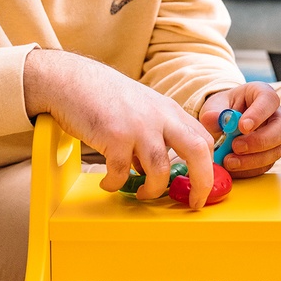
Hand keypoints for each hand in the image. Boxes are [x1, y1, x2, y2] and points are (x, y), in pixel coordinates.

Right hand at [23, 48, 215, 206]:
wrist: (71, 80)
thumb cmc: (104, 97)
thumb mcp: (142, 109)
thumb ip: (156, 134)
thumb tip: (159, 170)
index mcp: (170, 111)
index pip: (204, 140)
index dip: (209, 167)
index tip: (203, 187)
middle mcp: (160, 117)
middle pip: (197, 151)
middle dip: (202, 182)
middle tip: (194, 201)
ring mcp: (138, 126)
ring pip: (160, 170)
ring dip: (153, 189)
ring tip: (143, 193)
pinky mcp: (114, 136)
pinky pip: (122, 173)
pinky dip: (115, 184)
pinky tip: (108, 182)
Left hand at [199, 82, 280, 186]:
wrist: (223, 123)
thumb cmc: (223, 109)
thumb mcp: (214, 106)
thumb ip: (213, 112)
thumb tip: (212, 118)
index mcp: (263, 94)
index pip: (270, 100)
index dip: (259, 113)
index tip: (243, 126)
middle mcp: (276, 115)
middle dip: (260, 141)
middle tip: (236, 146)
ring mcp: (277, 136)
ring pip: (277, 150)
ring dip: (253, 159)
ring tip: (230, 161)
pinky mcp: (271, 154)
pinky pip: (267, 165)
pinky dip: (249, 169)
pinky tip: (233, 167)